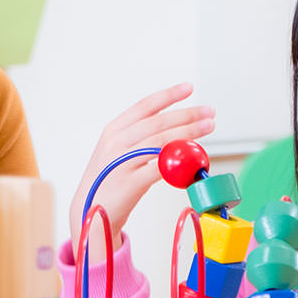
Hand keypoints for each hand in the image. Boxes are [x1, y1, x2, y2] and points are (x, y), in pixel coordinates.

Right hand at [68, 85, 215, 259]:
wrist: (88, 210)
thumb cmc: (107, 180)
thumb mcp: (116, 151)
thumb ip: (139, 138)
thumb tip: (175, 128)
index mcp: (113, 130)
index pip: (145, 107)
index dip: (168, 95)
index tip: (189, 87)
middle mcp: (116, 142)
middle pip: (158, 123)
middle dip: (187, 115)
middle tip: (208, 112)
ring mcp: (121, 161)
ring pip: (162, 142)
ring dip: (188, 133)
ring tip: (207, 127)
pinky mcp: (129, 182)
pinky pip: (160, 168)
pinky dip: (179, 162)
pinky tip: (193, 159)